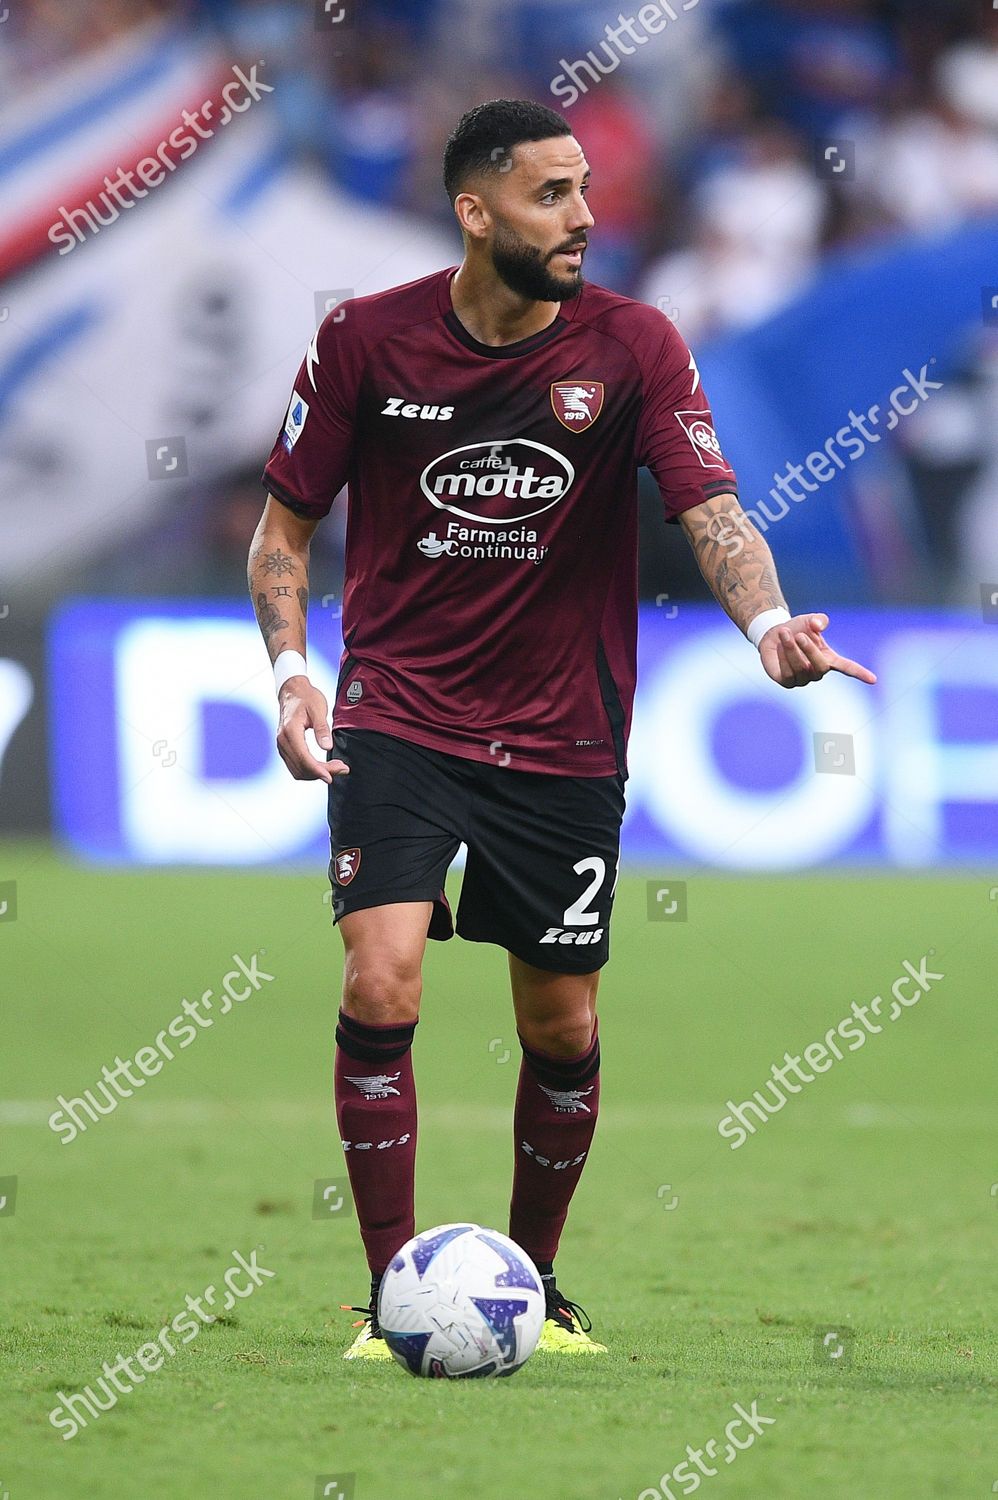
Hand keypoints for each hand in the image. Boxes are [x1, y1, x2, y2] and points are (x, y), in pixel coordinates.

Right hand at [276, 678, 348, 781]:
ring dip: (316, 773)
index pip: (303, 758)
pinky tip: (324, 766)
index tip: (332, 777)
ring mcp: (282, 745)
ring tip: (336, 767)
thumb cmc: (306, 697)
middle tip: (342, 768)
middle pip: (301, 767)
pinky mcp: (285, 748)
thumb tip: (327, 747)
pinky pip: (295, 766)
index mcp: (290, 731)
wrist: (292, 691)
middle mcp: (282, 741)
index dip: (318, 770)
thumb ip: (322, 729)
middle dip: (322, 772)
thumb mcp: (318, 709)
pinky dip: (310, 770)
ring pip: (297, 770)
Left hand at [759, 613, 876, 688]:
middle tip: (800, 635)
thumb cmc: (796, 629)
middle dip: (810, 650)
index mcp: (829, 658)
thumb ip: (818, 620)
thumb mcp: (809, 620)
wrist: (773, 635)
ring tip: (784, 633)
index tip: (873, 680)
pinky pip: (788, 674)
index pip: (847, 667)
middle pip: (821, 667)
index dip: (860, 673)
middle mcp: (817, 671)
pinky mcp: (787, 682)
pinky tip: (780, 647)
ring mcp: (802, 679)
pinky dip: (783, 658)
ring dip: (792, 649)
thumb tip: (818, 626)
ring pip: (801, 669)